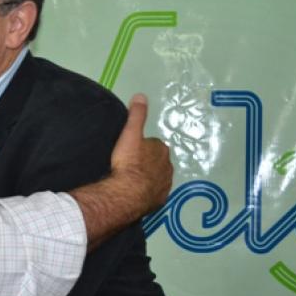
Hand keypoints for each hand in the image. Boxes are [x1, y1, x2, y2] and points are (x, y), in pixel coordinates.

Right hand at [110, 93, 172, 213]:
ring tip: (131, 180)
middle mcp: (168, 166)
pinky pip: (154, 193)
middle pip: (157, 161)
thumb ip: (136, 115)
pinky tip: (136, 193)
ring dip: (148, 177)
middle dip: (147, 162)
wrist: (127, 193)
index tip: (129, 151)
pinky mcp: (160, 200)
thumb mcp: (130, 134)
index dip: (141, 147)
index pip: (153, 144)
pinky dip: (147, 192)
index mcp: (162, 149)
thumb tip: (141, 95)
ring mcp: (165, 184)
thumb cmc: (128, 162)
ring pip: (157, 177)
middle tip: (129, 165)